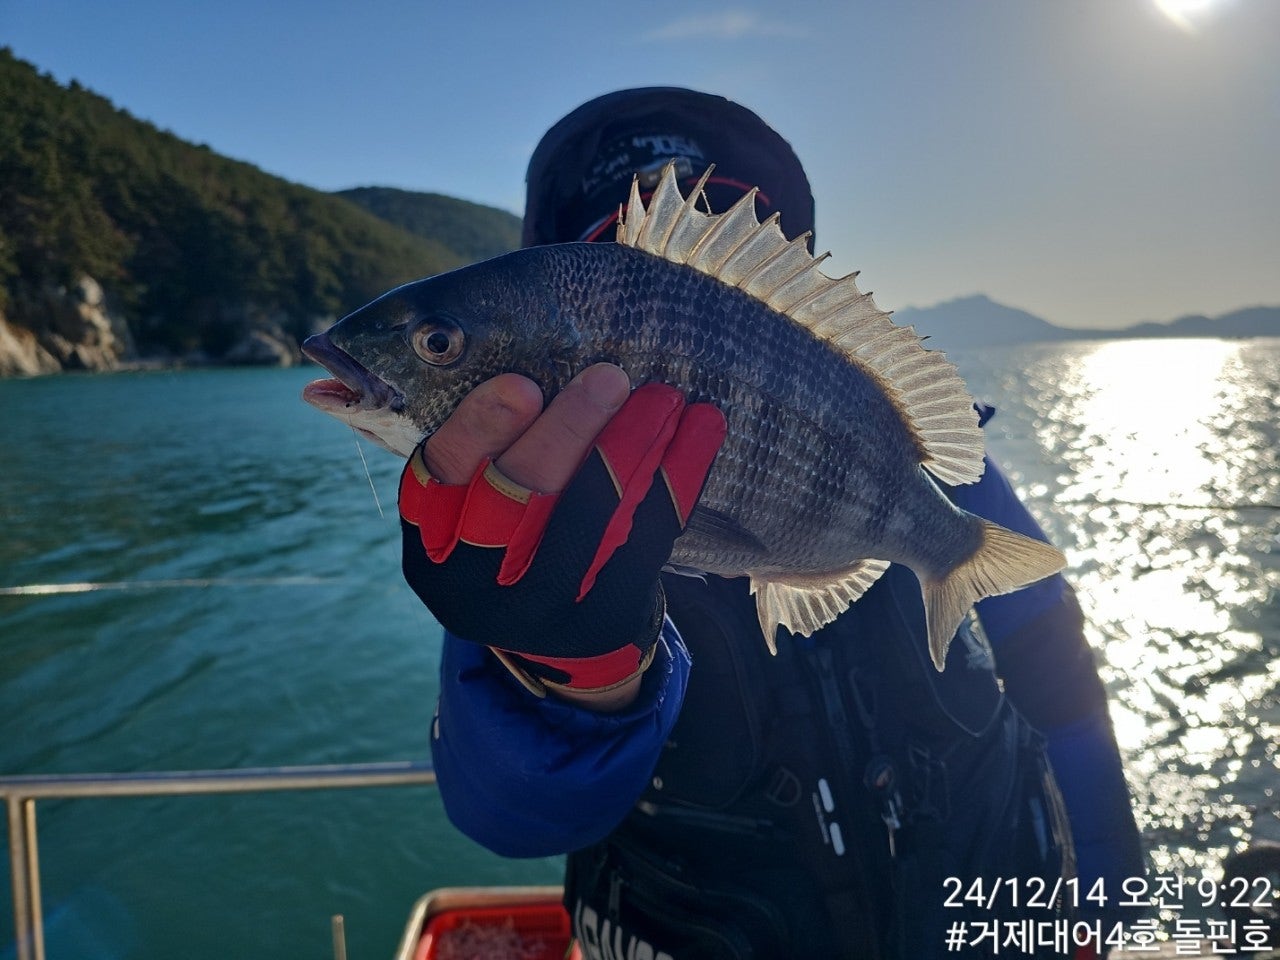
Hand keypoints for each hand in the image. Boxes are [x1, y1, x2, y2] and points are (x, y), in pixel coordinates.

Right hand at [399, 364, 725, 708]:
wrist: (563, 655)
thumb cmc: (515, 553)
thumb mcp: (473, 521)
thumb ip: (485, 461)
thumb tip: (531, 356)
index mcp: (429, 552)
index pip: (437, 481)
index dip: (477, 429)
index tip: (523, 382)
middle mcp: (474, 591)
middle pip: (514, 500)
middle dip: (564, 432)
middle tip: (607, 377)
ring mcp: (541, 614)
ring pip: (588, 518)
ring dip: (629, 446)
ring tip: (661, 395)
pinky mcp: (605, 621)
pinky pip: (646, 539)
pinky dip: (677, 479)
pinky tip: (701, 430)